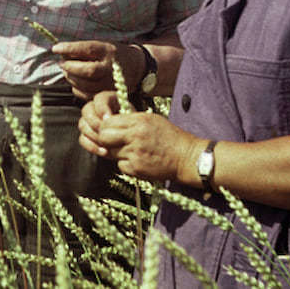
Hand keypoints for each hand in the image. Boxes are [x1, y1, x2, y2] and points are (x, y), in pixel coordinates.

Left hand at [54, 40, 142, 99]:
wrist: (134, 67)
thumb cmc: (111, 54)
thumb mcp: (101, 45)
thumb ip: (83, 49)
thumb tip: (60, 52)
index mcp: (108, 51)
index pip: (87, 49)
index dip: (70, 48)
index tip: (56, 48)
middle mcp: (111, 68)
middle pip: (87, 70)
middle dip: (70, 67)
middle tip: (61, 63)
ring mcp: (110, 83)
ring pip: (86, 84)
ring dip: (71, 78)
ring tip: (67, 72)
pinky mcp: (107, 94)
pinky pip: (86, 94)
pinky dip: (76, 88)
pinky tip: (75, 82)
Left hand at [78, 95, 201, 181]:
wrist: (187, 158)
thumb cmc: (171, 137)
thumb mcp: (152, 120)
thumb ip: (131, 120)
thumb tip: (111, 121)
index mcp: (138, 121)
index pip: (107, 122)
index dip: (105, 126)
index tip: (110, 129)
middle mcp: (135, 136)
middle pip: (103, 137)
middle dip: (104, 140)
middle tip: (112, 141)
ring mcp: (135, 153)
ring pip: (111, 152)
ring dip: (116, 152)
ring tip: (131, 151)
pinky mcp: (136, 169)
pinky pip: (120, 165)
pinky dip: (125, 164)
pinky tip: (138, 160)